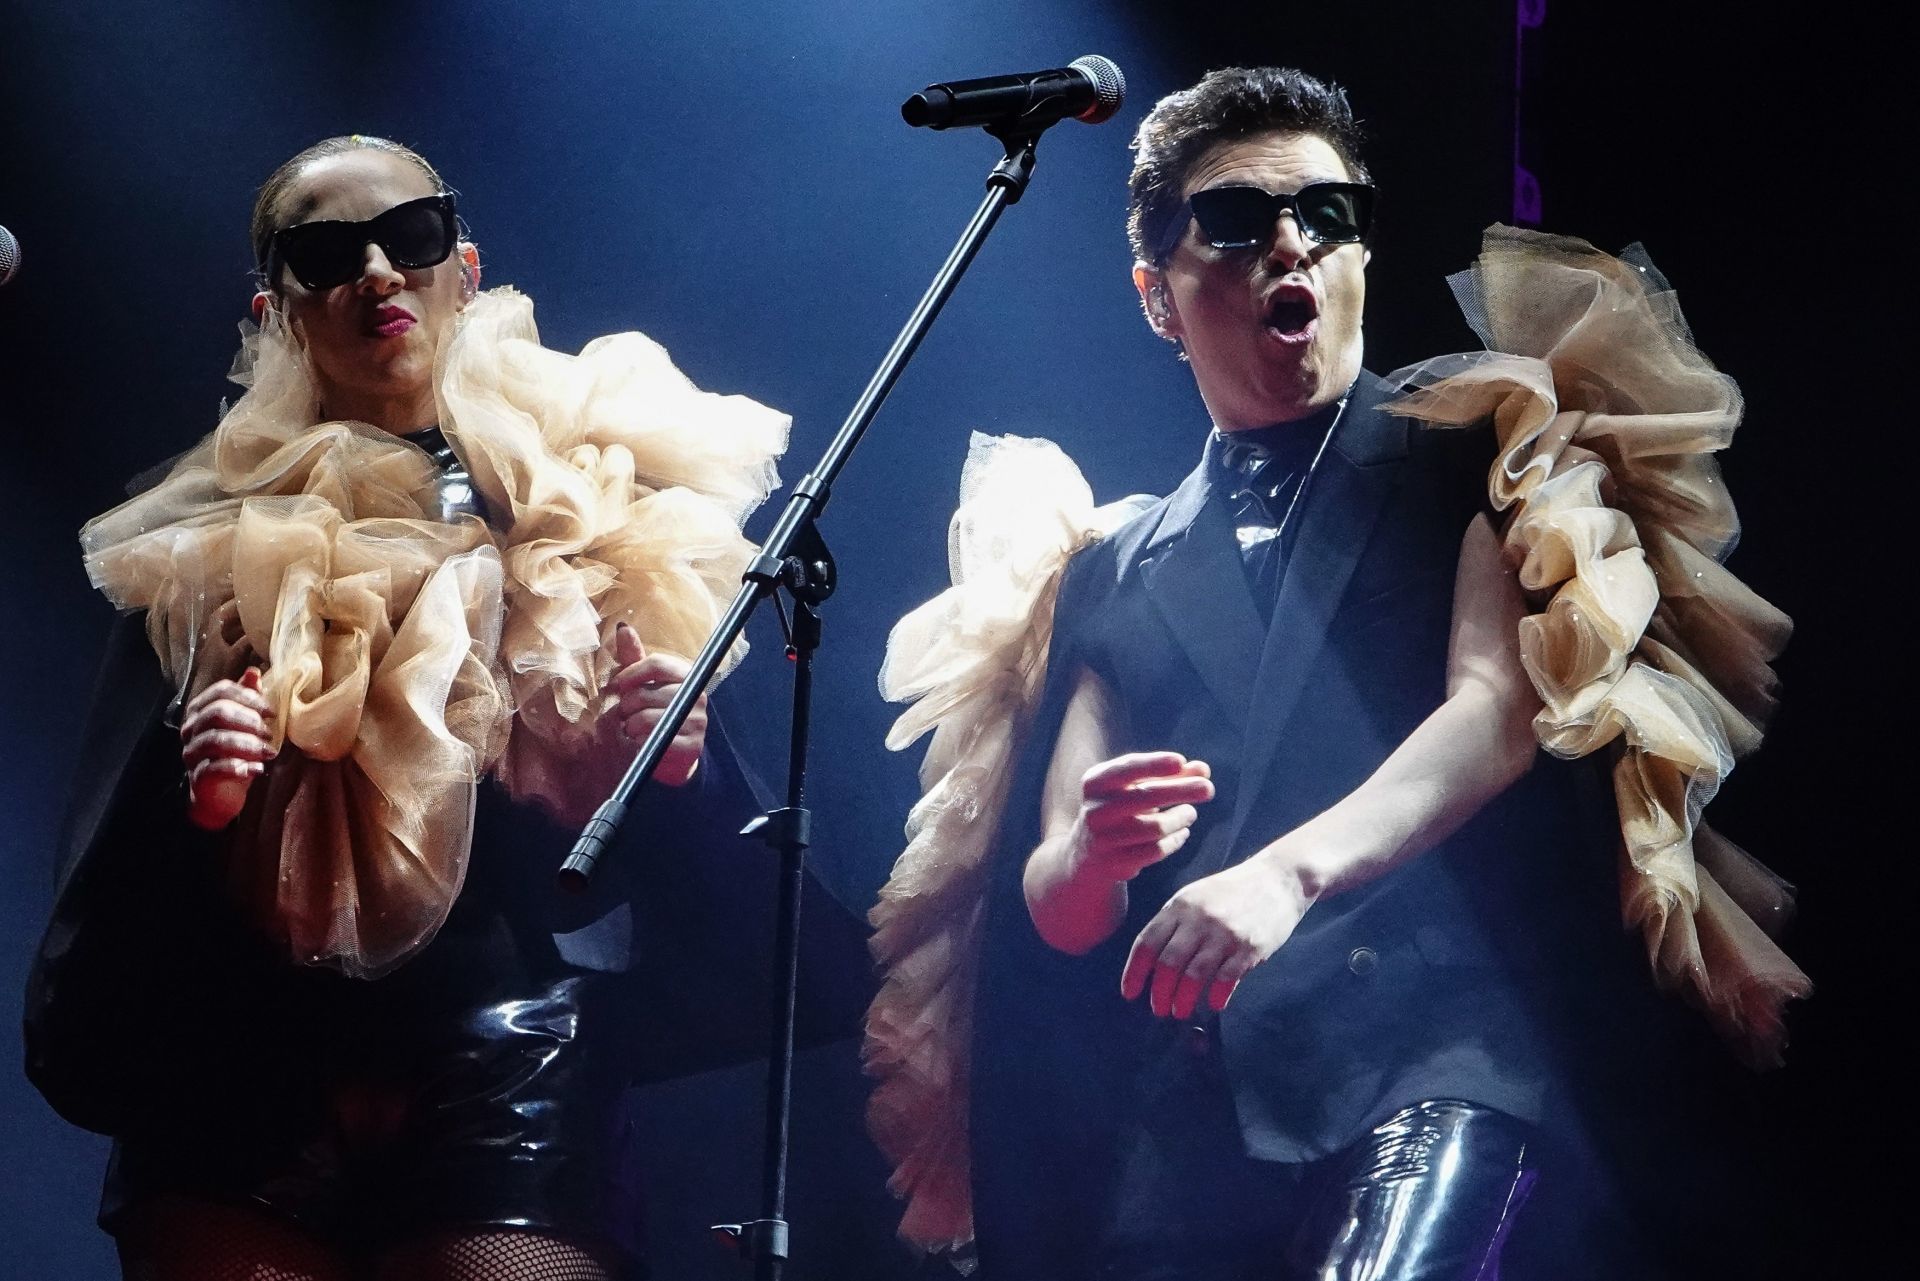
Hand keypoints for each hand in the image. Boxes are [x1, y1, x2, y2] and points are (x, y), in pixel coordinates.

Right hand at [180, 667, 274, 830]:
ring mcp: (191, 752)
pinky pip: (215, 768)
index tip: (271, 712)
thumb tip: (253, 671)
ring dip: (248, 745)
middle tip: (269, 733)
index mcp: (201, 709)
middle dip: (249, 721)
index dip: (248, 697)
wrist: (222, 794)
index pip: (221, 691)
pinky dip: (239, 767)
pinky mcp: (197, 776)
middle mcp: (191, 728)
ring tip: (269, 752)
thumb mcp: (245, 724)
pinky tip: (257, 770)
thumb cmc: (235, 753)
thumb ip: (246, 698)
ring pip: (216, 740)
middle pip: (218, 712)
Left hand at [608, 622, 705, 786]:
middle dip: (626, 706)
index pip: (657, 664)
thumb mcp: (644, 683)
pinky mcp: (692, 746)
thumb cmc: (655, 711)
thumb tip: (622, 627)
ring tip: (632, 729)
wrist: (674, 753)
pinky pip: (654, 741)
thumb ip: (634, 658)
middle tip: (625, 713)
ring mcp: (697, 722)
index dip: (631, 674)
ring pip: (646, 719)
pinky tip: (642, 742)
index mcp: (687, 675)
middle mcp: (697, 696)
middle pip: (645, 693)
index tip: (619, 685)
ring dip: (630, 726)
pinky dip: (640, 743)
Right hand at [1069, 752, 1213, 882]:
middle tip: (1208, 789)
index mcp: (1096, 782)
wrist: (1089, 852)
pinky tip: (1182, 833)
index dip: (1154, 764)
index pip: (1127, 769)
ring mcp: (1104, 839)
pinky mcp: (1116, 863)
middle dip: (1181, 791)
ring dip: (1180, 818)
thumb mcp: (1136, 787)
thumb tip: (1203, 770)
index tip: (1180, 761)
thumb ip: (1169, 776)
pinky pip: (1156, 851)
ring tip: (1191, 813)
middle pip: (1146, 797)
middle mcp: (1096, 809)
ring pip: (1155, 828)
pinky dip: (1175, 840)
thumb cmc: (1121, 808)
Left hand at [1121, 854, 1310, 1019]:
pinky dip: (1217, 996)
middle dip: (1159, 992)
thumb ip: (1175, 924)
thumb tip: (1152, 964)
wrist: (1279, 879)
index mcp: (1179, 906)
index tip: (1130, 993)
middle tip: (1159, 1010)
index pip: (1147, 943)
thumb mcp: (1195, 897)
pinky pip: (1227, 979)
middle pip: (1168, 963)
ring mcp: (1225, 933)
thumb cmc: (1232, 892)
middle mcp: (1198, 919)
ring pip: (1194, 975)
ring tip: (1180, 1011)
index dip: (1134, 972)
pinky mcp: (1250, 947)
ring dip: (1184, 999)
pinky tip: (1214, 1004)